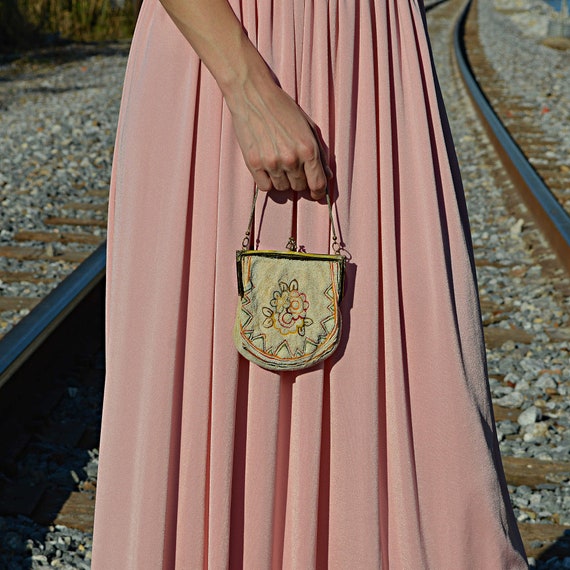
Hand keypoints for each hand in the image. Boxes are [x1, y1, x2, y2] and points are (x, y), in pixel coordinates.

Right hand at [226, 76, 331, 199]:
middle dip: (299, 182)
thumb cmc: (283, 108)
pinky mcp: (254, 164)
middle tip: (293, 169)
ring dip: (283, 181)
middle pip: (299, 187)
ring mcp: (271, 163)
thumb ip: (320, 152)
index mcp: (308, 149)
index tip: (315, 194)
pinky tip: (267, 168)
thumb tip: (328, 176)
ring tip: (278, 163)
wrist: (253, 95)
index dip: (318, 192)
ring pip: (282, 188)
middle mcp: (291, 159)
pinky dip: (267, 181)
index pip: (318, 184)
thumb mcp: (309, 126)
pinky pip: (265, 187)